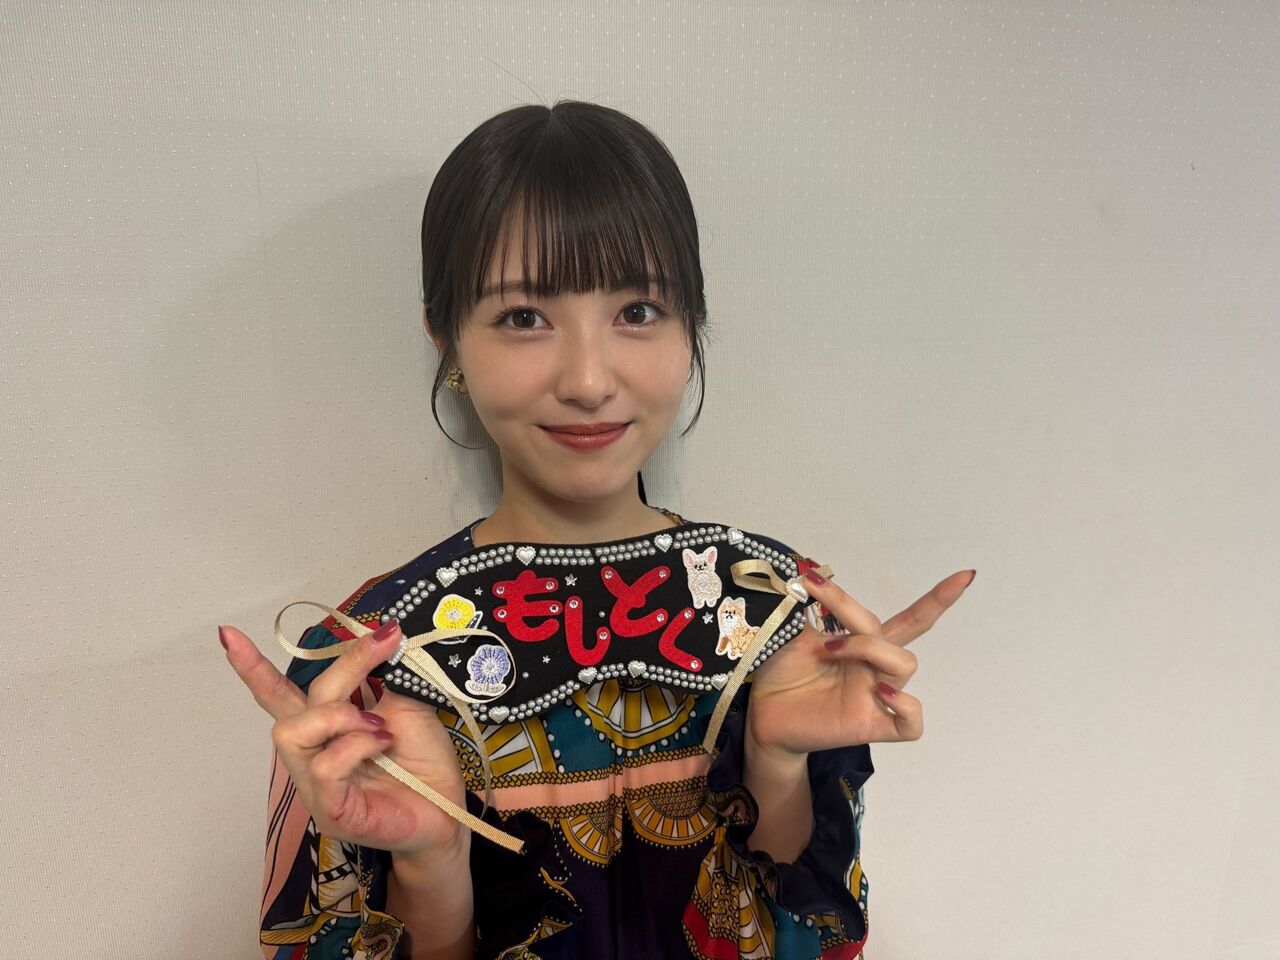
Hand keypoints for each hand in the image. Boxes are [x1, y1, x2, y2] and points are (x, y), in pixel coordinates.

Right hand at [220, 620, 468, 864]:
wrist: (448, 809)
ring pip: (292, 733)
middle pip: (290, 702)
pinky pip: (322, 767)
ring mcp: (315, 786)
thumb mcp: (404, 705)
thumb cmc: (423, 761)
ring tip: (379, 723)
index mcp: (324, 728)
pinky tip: (382, 744)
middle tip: (382, 644)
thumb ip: (381, 678)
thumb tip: (379, 636)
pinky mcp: (330, 810)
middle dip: (341, 666)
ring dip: (341, 714)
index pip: (278, 695)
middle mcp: (311, 755)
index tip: (227, 633)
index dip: (252, 668)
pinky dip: (356, 745)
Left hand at [745, 566, 974, 758]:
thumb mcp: (794, 631)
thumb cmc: (781, 672)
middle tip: (820, 626)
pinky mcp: (872, 725)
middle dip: (864, 618)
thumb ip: (811, 608)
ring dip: (867, 648)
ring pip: (904, 664)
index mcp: (865, 644)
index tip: (966, 574)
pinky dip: (904, 703)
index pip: (909, 620)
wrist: (762, 713)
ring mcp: (877, 697)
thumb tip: (809, 569)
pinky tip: (879, 692)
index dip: (938, 599)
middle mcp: (876, 669)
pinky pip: (911, 722)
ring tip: (829, 651)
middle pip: (901, 635)